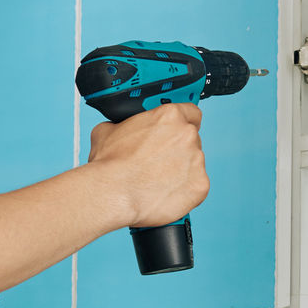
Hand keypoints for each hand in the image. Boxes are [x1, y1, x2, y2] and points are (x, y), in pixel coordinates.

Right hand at [87, 103, 209, 228]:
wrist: (112, 194)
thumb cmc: (109, 165)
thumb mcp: (107, 131)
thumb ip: (123, 125)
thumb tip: (120, 128)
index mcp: (169, 116)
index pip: (191, 112)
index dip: (183, 123)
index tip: (178, 131)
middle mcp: (187, 135)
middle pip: (191, 140)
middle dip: (178, 150)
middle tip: (159, 162)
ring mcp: (196, 160)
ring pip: (194, 164)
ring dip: (181, 170)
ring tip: (157, 181)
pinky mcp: (200, 185)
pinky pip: (196, 186)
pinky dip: (184, 191)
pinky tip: (165, 193)